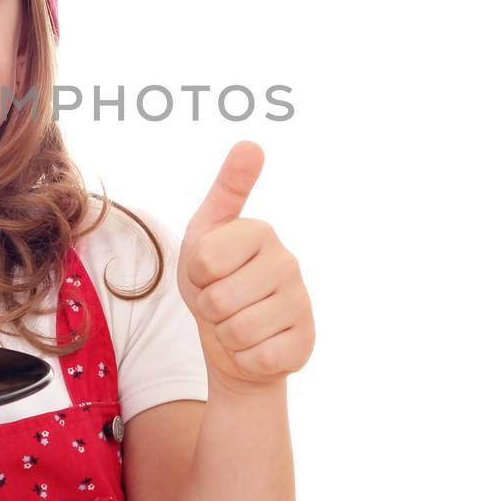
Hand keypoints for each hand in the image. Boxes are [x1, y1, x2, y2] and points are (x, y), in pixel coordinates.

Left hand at [178, 140, 314, 392]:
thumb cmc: (215, 283)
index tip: (209, 272)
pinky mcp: (305, 341)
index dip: (195, 275)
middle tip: (222, 303)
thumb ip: (227, 189)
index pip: (204, 260)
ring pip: (237, 331)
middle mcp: (288, 261)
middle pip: (219, 299)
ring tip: (237, 323)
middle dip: (209, 309)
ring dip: (226, 335)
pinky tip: (257, 345)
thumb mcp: (206, 234)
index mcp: (260, 231)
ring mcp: (301, 302)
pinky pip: (257, 358)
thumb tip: (251, 143)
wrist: (234, 343)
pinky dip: (245, 358)